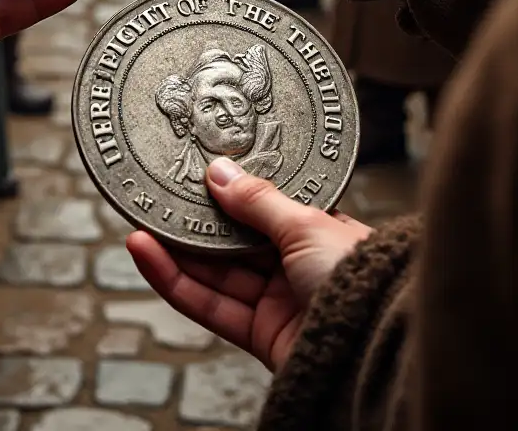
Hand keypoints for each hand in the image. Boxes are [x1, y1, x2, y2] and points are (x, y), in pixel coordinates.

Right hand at [128, 159, 370, 372]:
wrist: (377, 346)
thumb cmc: (360, 276)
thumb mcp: (308, 224)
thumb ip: (258, 201)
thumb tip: (219, 170)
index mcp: (319, 230)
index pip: (265, 206)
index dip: (229, 193)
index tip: (194, 175)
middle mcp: (298, 265)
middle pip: (234, 241)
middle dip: (195, 222)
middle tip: (157, 195)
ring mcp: (279, 301)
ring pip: (216, 273)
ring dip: (175, 251)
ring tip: (141, 221)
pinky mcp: (261, 336)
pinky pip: (210, 306)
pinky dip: (175, 281)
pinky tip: (147, 254)